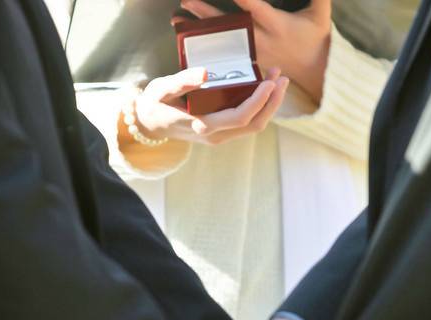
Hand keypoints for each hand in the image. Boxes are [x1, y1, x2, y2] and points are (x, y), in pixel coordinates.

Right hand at [125, 66, 288, 145]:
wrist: (148, 124)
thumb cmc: (155, 103)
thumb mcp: (162, 88)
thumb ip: (182, 81)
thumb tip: (204, 72)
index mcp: (202, 125)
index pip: (239, 117)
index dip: (258, 102)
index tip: (269, 82)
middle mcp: (215, 135)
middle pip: (254, 125)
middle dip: (272, 102)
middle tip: (282, 78)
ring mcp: (220, 136)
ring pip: (254, 126)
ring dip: (269, 105)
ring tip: (278, 80)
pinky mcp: (222, 132)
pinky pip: (247, 123)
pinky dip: (260, 107)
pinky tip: (264, 89)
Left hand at [178, 0, 331, 102]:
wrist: (314, 70)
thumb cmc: (317, 37)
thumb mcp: (321, 13)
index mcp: (277, 25)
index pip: (254, 6)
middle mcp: (261, 41)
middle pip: (229, 25)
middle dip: (207, 12)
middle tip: (186, 0)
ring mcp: (252, 54)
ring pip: (221, 41)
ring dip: (199, 30)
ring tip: (176, 19)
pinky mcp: (248, 63)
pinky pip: (223, 54)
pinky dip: (206, 47)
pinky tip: (187, 39)